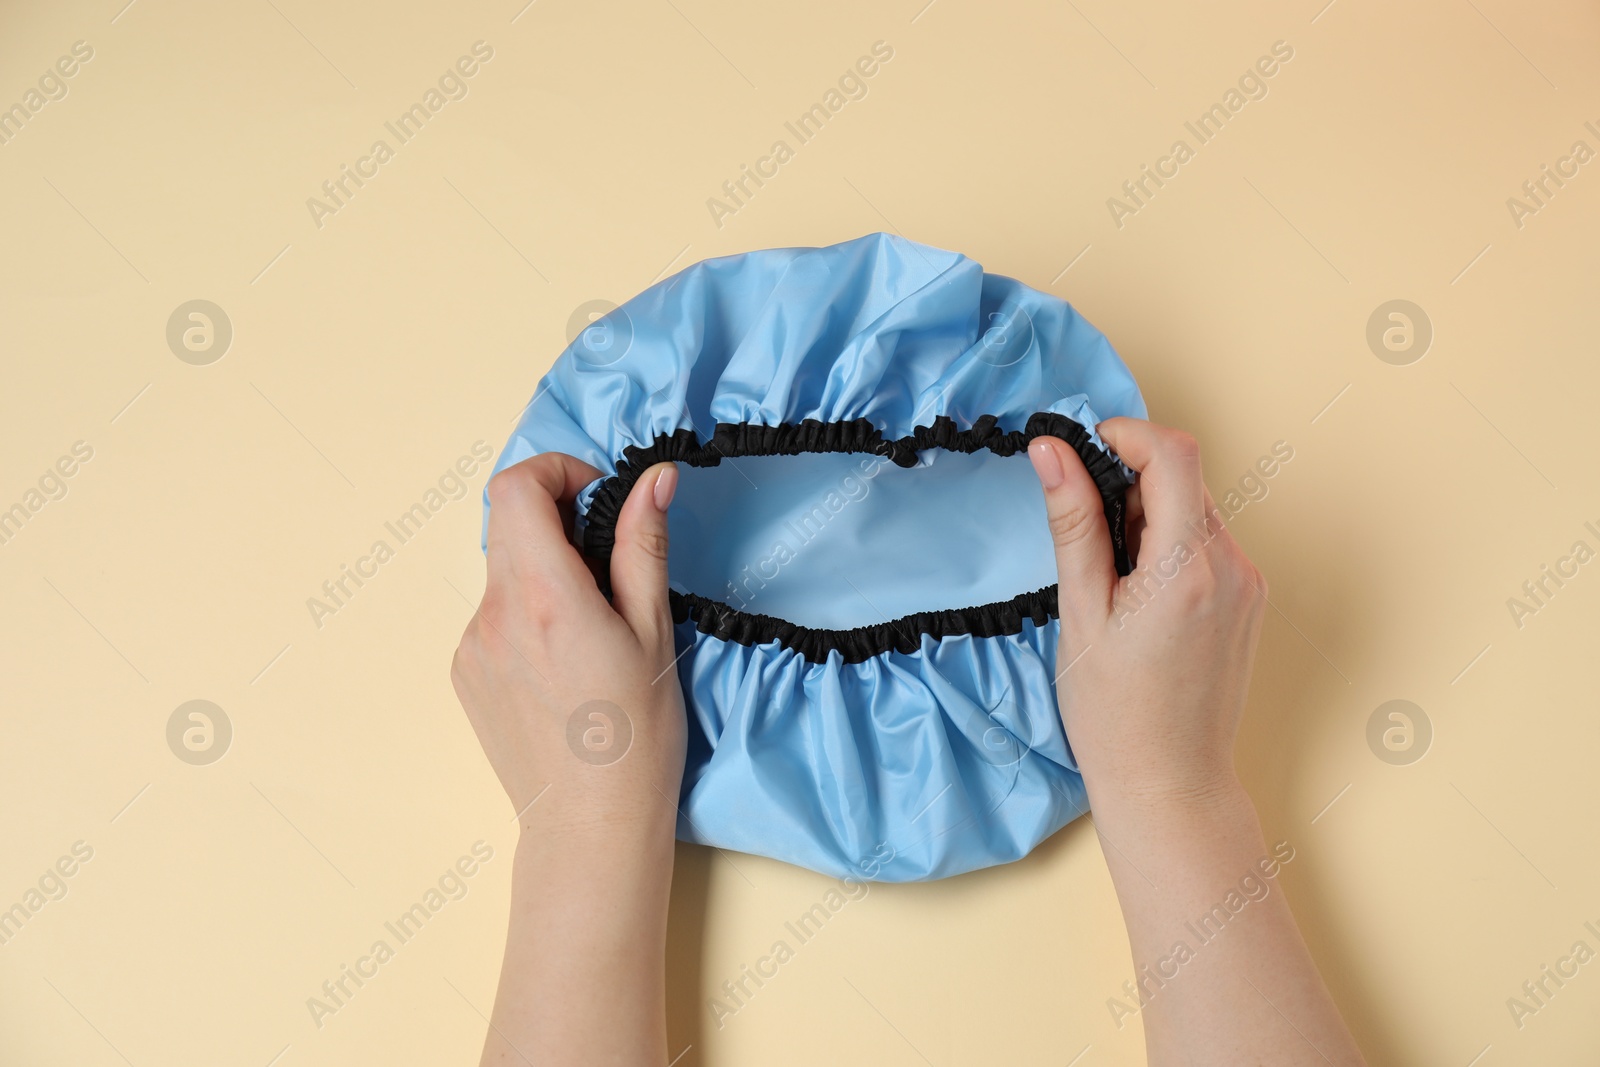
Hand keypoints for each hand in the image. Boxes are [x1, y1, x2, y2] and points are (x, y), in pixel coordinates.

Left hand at [452, 454, 686, 832]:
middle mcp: (493, 615)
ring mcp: (471, 646)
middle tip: (609, 564)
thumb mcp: (653, 632)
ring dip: (546, 571)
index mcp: (544, 597)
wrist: (590, 827)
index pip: (516, 486)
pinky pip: (494, 615)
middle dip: (560, 521)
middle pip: (509, 523)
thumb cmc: (636, 737)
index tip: (598, 499)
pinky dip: (529, 612)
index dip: (558, 472)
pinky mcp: (464, 673)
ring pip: (505, 572)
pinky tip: (566, 664)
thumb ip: (643, 545)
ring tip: (594, 629)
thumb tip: (652, 479)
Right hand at [1030, 419, 1364, 1065]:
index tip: (1083, 453)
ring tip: (1113, 584)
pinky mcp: (1249, 599)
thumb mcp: (1080, 613)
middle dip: (1130, 485)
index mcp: (1187, 568)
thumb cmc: (1115, 714)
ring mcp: (1248, 584)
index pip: (1173, 452)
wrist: (1171, 785)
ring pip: (1195, 509)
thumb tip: (1053, 451)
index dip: (1125, 435)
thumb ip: (1073, 523)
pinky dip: (1169, 546)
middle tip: (1088, 542)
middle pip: (1184, 477)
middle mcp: (1232, 567)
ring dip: (1149, 518)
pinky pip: (1207, 543)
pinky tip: (1140, 600)